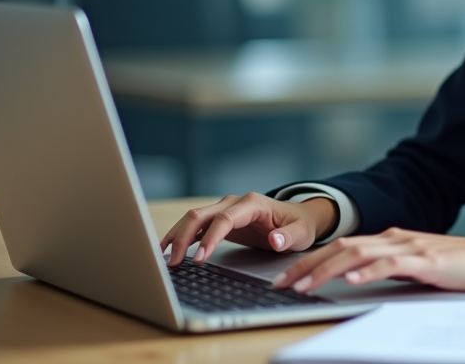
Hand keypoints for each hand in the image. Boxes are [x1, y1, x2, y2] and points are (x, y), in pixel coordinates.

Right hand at [160, 192, 339, 266]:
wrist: (298, 218)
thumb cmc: (299, 225)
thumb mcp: (301, 233)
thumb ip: (288, 237)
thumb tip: (274, 240)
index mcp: (252, 204)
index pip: (224, 219)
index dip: (210, 238)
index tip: (199, 259)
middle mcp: (234, 203)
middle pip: (201, 215)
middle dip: (184, 237)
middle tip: (172, 263)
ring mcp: (225, 209)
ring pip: (193, 218)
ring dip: (177, 236)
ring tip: (163, 256)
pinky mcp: (220, 220)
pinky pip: (196, 225)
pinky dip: (181, 235)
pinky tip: (167, 248)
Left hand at [271, 228, 464, 294]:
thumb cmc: (459, 267)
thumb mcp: (416, 266)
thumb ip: (389, 267)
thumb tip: (358, 277)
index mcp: (391, 240)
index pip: (342, 247)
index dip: (311, 260)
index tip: (287, 277)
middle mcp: (395, 238)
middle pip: (341, 247)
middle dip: (307, 265)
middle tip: (281, 283)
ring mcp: (409, 247)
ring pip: (358, 254)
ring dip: (327, 270)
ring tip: (305, 285)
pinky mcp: (425, 260)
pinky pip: (390, 265)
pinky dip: (368, 272)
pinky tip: (351, 280)